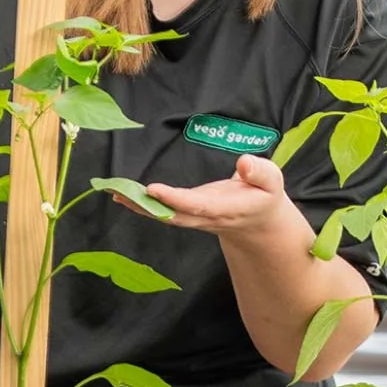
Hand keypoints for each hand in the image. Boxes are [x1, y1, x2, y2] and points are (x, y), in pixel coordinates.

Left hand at [128, 155, 299, 237]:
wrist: (258, 223)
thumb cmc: (264, 196)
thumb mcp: (272, 182)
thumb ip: (260, 172)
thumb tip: (244, 162)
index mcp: (226, 208)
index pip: (197, 205)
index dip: (174, 199)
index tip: (153, 189)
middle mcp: (205, 217)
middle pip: (172, 215)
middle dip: (146, 206)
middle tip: (120, 193)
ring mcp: (194, 219)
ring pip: (163, 216)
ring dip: (138, 206)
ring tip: (113, 192)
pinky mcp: (187, 215)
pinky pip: (162, 212)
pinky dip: (141, 205)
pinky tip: (122, 196)